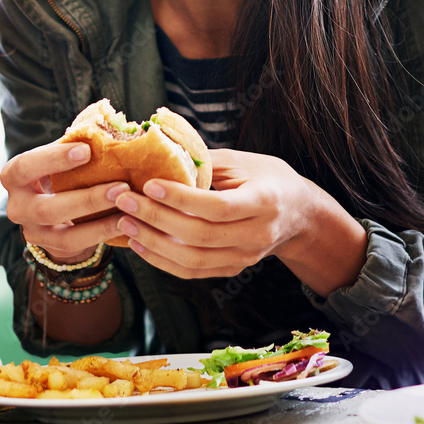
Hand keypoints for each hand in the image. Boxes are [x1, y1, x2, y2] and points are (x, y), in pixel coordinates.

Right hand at [0, 141, 129, 262]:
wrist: (52, 207)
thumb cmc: (57, 170)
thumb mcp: (57, 155)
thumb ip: (73, 143)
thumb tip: (102, 127)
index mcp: (14, 175)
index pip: (26, 167)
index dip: (54, 159)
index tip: (87, 150)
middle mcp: (16, 206)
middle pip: (46, 209)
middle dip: (86, 199)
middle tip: (120, 187)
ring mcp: (32, 231)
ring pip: (64, 234)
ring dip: (100, 222)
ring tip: (127, 207)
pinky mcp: (50, 248)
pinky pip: (78, 245)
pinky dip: (103, 233)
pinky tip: (124, 222)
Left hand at [113, 148, 365, 294]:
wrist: (299, 214)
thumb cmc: (266, 178)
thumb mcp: (243, 161)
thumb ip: (205, 161)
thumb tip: (159, 151)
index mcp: (264, 202)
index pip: (218, 207)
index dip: (182, 199)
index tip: (149, 184)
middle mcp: (257, 235)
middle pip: (201, 235)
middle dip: (157, 219)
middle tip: (124, 201)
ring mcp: (245, 258)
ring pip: (195, 261)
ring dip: (154, 244)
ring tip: (124, 224)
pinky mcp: (232, 269)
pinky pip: (194, 272)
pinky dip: (163, 261)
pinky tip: (139, 244)